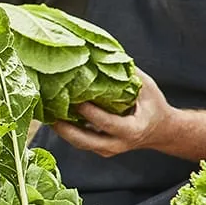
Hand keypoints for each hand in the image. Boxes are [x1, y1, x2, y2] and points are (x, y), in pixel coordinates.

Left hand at [51, 71, 174, 157]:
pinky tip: (53, 115)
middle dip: (66, 128)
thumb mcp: (147, 88)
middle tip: (49, 112)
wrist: (159, 131)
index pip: (107, 123)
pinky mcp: (98, 149)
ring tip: (45, 113)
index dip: (90, 113)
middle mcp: (118, 144)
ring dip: (61, 130)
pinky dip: (66, 130)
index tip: (76, 99)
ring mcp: (107, 149)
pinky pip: (80, 141)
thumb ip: (129, 75)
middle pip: (85, 141)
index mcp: (132, 130)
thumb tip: (105, 55)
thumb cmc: (152, 105)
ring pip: (79, 143)